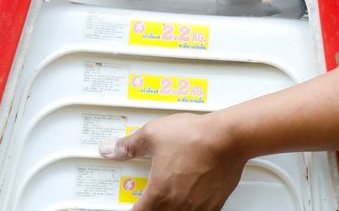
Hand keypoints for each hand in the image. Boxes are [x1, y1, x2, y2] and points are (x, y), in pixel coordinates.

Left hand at [99, 112, 245, 209]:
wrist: (229, 138)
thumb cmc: (195, 137)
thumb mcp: (153, 134)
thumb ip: (128, 145)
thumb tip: (110, 149)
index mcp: (158, 195)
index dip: (132, 210)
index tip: (131, 205)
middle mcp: (177, 207)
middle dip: (151, 209)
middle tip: (149, 201)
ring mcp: (197, 208)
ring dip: (170, 209)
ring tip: (169, 199)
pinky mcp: (214, 205)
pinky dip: (190, 209)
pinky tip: (190, 200)